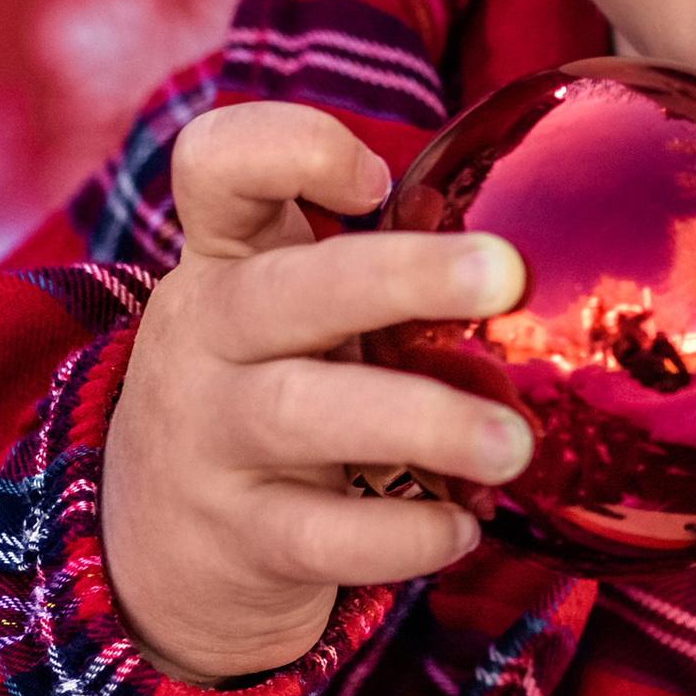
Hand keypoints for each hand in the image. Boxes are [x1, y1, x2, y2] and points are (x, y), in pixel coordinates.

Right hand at [98, 103, 533, 683]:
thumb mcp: (288, 313)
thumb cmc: (268, 389)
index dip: (291, 147)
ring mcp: (210, 441)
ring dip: (423, 420)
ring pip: (302, 414)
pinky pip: (321, 536)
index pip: (218, 165)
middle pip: (286, 290)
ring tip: (515, 445)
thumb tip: (534, 252)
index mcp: (226, 261)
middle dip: (401, 275)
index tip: (379, 177)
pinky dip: (402, 536)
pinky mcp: (238, 539)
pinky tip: (462, 529)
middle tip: (507, 273)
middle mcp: (206, 338)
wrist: (161, 547)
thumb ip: (372, 271)